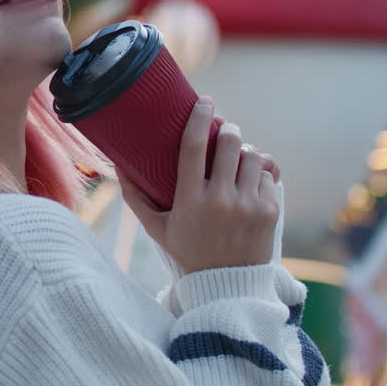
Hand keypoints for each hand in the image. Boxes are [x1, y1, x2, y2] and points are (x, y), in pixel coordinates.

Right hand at [120, 98, 279, 273]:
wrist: (227, 284)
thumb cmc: (187, 250)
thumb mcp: (156, 228)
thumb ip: (136, 197)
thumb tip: (118, 165)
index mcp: (189, 201)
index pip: (194, 147)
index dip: (199, 118)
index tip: (204, 101)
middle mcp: (220, 200)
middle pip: (230, 142)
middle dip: (227, 129)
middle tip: (223, 131)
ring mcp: (247, 206)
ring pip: (253, 156)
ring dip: (245, 152)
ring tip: (236, 161)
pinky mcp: (269, 211)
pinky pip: (269, 175)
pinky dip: (260, 173)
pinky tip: (249, 182)